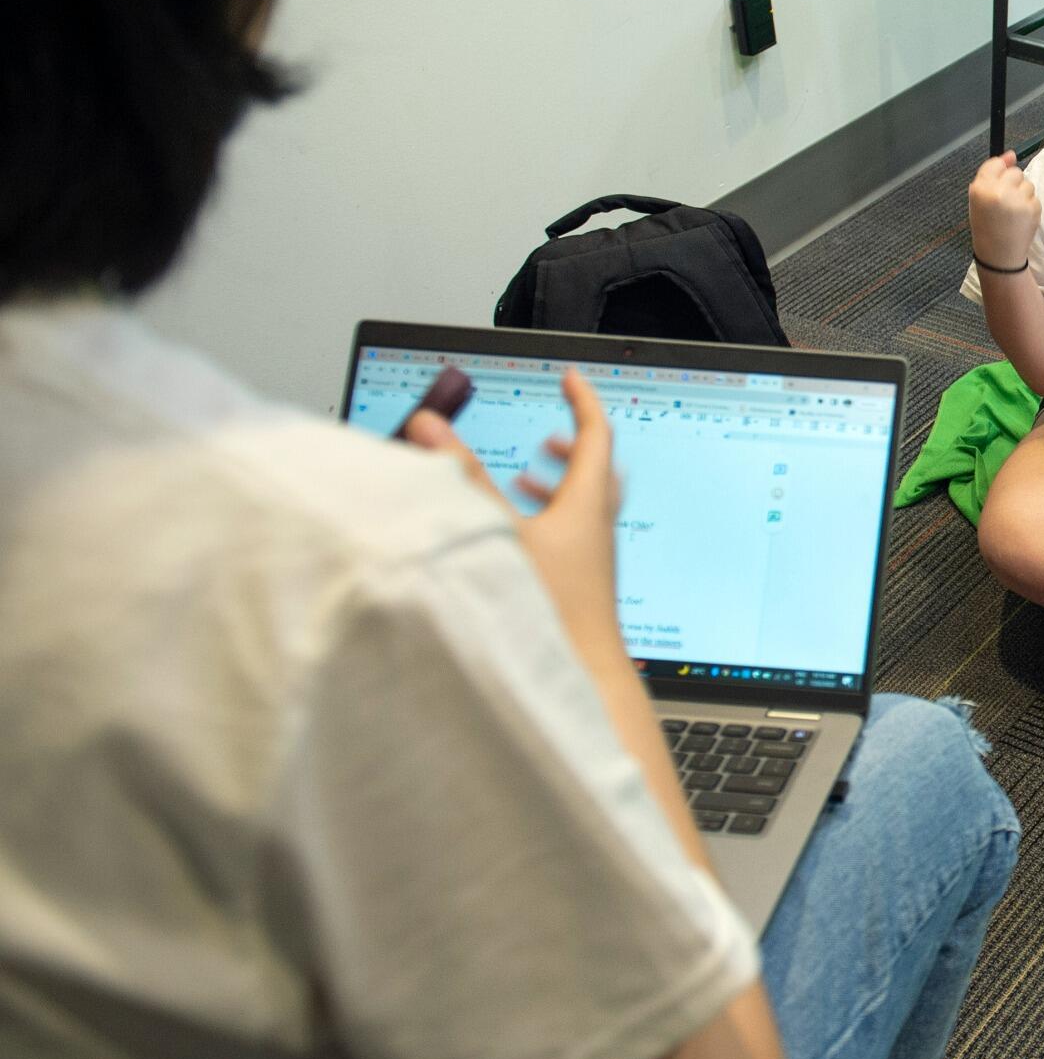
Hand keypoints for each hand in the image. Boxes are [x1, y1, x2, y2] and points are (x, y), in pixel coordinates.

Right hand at [407, 367, 623, 650]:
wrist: (579, 680)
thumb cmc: (548, 612)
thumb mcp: (496, 533)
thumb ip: (461, 478)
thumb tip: (431, 426)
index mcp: (588, 507)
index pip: (598, 435)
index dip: (584, 400)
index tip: (570, 377)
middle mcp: (598, 532)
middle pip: (597, 471)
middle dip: (574, 444)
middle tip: (554, 430)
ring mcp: (593, 563)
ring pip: (583, 509)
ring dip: (558, 486)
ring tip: (526, 479)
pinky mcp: (582, 589)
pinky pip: (572, 541)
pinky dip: (548, 524)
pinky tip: (519, 540)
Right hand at [968, 150, 1041, 271]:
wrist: (999, 254)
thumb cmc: (987, 225)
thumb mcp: (979, 199)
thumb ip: (992, 174)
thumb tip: (1011, 154)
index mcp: (980, 188)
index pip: (995, 164)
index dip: (999, 172)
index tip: (1000, 183)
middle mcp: (998, 191)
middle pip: (1015, 171)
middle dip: (1013, 183)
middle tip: (1006, 202)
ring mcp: (1017, 200)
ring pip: (1027, 183)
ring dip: (1023, 194)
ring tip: (1013, 211)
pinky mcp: (1032, 208)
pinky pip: (1034, 197)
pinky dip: (1030, 205)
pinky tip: (1021, 218)